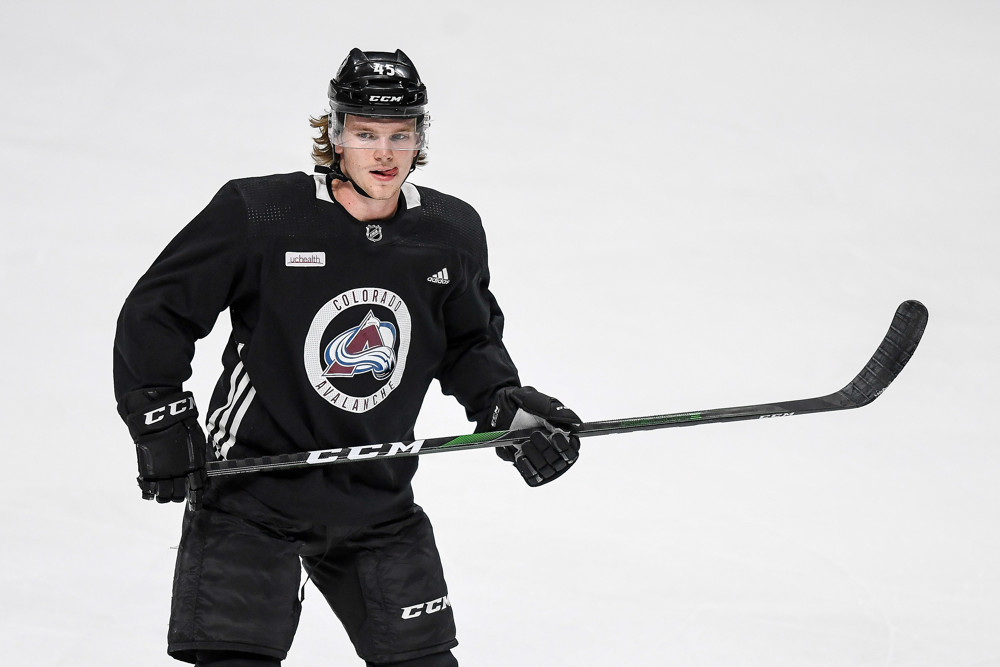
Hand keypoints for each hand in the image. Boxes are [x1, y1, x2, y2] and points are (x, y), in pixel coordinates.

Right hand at [124, 388, 206, 508]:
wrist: (160, 419)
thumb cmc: (181, 425)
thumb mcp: (197, 440)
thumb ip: (197, 457)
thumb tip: (199, 469)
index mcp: (194, 466)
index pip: (197, 487)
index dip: (196, 496)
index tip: (195, 501)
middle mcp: (179, 473)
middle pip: (179, 494)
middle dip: (179, 496)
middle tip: (178, 494)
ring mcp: (162, 474)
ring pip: (164, 496)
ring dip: (164, 497)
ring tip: (163, 493)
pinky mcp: (147, 472)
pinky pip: (147, 489)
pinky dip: (148, 493)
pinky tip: (149, 490)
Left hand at [484, 386, 581, 486]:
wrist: (508, 415)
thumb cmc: (530, 410)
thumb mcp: (544, 406)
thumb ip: (559, 415)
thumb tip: (571, 428)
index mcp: (567, 440)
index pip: (571, 451)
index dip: (564, 445)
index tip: (554, 435)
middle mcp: (559, 456)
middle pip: (557, 461)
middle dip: (544, 447)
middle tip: (534, 434)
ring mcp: (546, 466)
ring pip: (544, 469)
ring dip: (533, 454)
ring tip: (524, 442)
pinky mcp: (533, 472)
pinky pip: (532, 476)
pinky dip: (526, 465)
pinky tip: (520, 454)